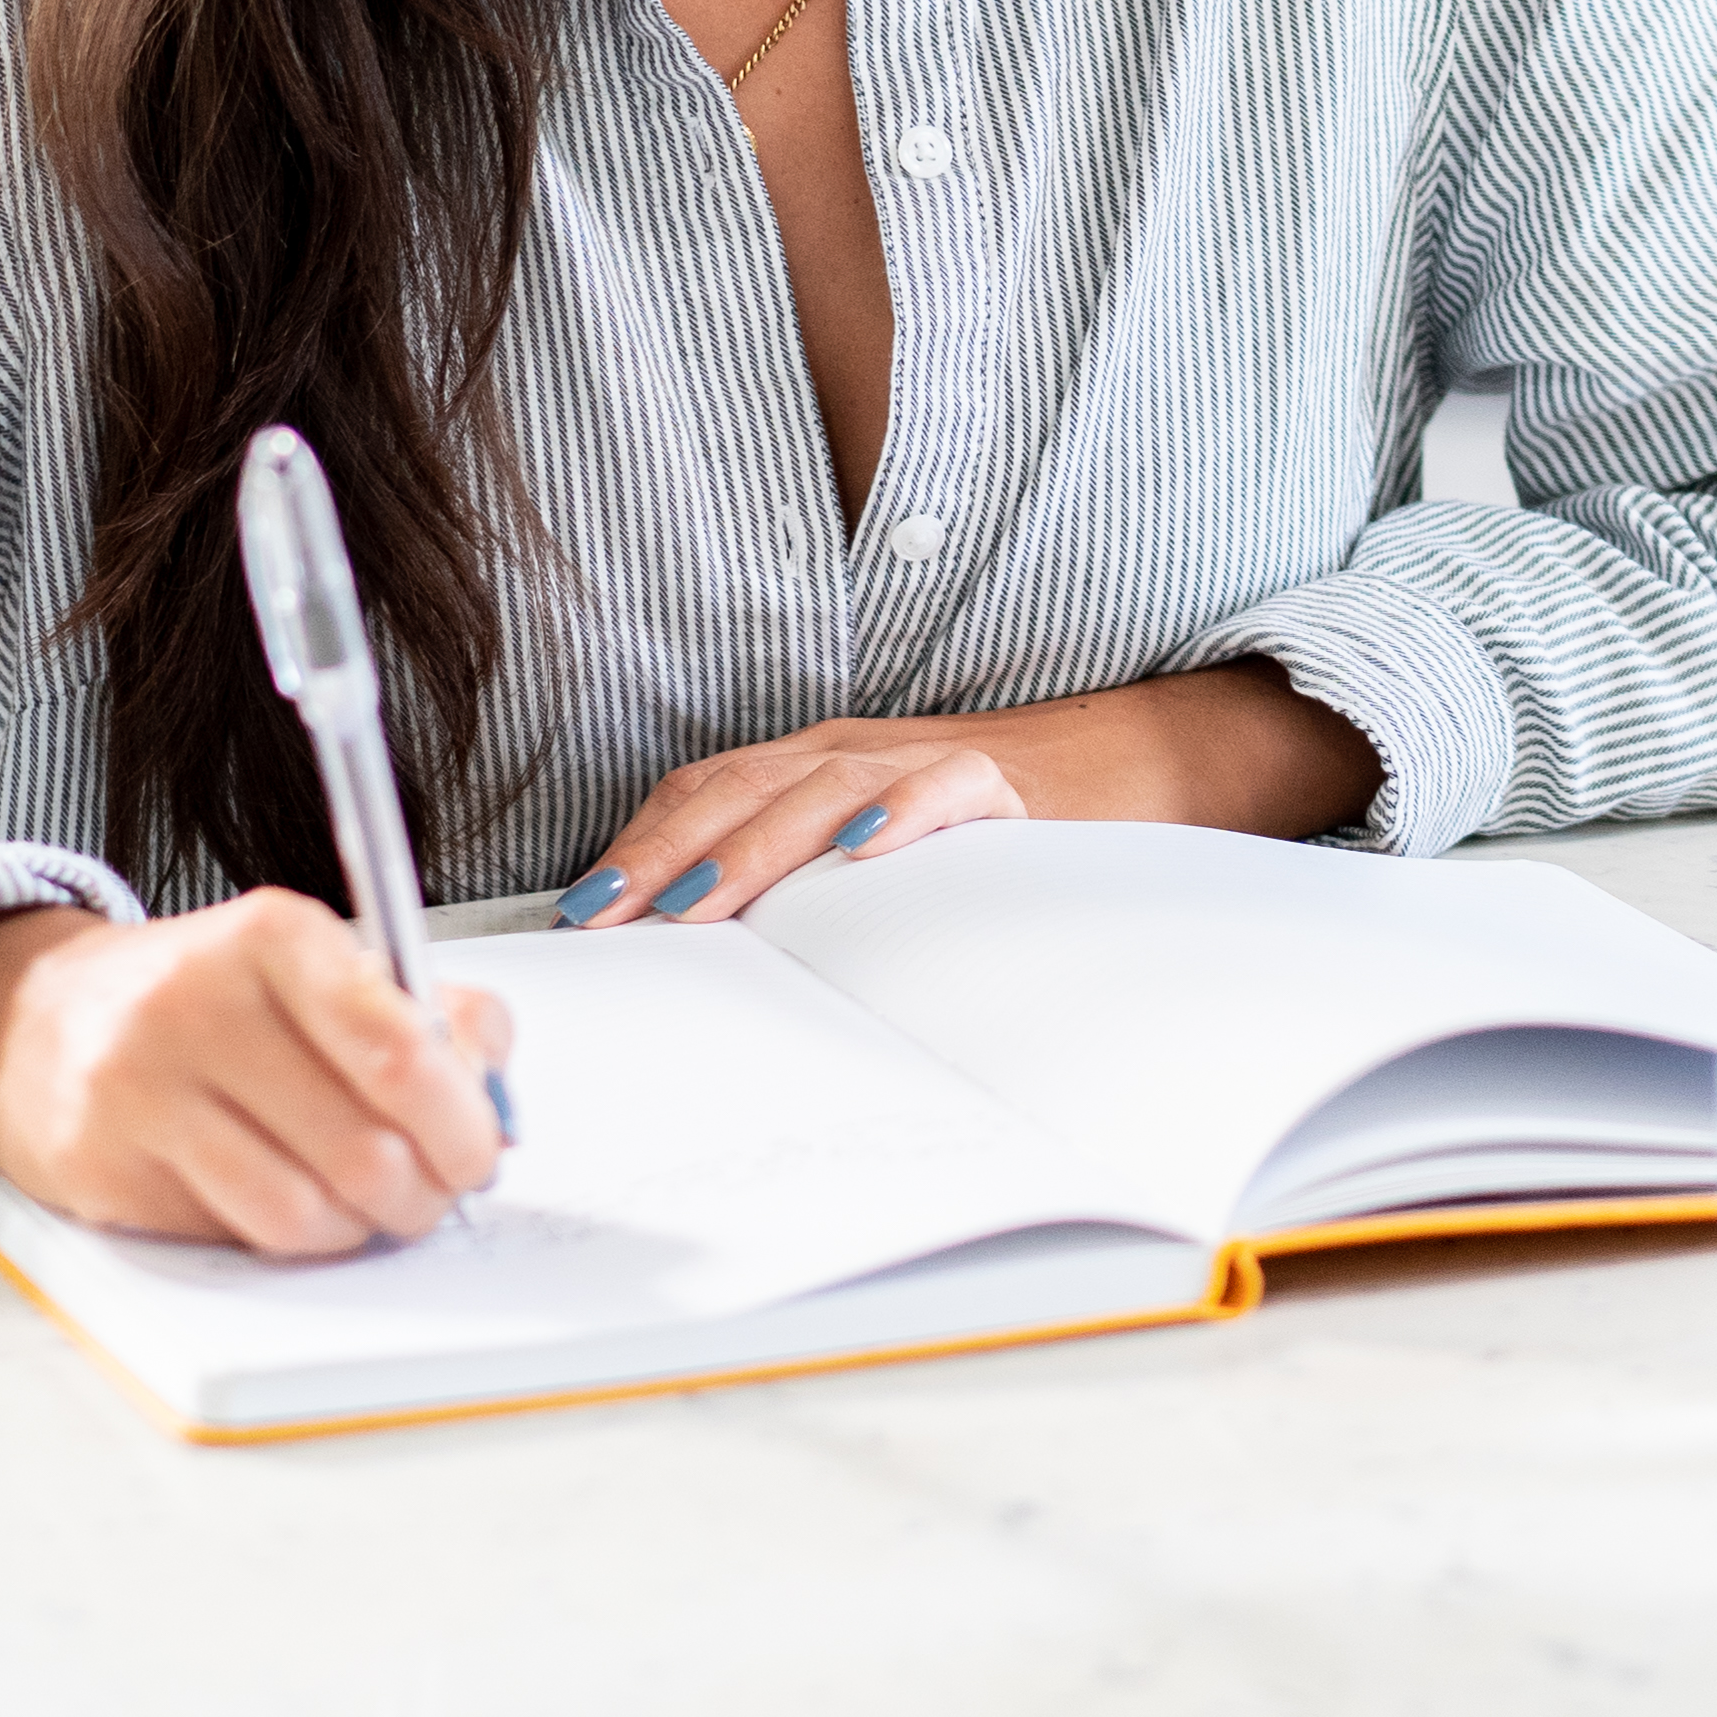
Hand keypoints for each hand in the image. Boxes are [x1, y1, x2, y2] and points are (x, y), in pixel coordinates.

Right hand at [0, 892, 511, 1258]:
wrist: (37, 1019)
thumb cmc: (209, 997)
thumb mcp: (319, 965)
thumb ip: (431, 1014)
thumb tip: (497, 1101)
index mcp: (272, 937)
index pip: (397, 1049)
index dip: (459, 1123)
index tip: (480, 1153)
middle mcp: (196, 1006)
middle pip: (360, 1147)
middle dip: (423, 1192)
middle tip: (435, 1194)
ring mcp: (139, 1092)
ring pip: (301, 1213)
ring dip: (358, 1229)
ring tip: (367, 1206)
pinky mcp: (103, 1167)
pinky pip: (235, 1236)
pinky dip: (288, 1239)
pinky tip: (293, 1205)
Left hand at [558, 658, 1375, 930]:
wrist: (1136, 768)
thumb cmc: (988, 835)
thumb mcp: (878, 860)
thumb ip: (802, 891)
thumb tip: (697, 964)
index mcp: (815, 768)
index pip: (705, 791)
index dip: (639, 844)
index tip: (580, 915)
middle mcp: (857, 751)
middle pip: (740, 785)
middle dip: (665, 851)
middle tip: (609, 919)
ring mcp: (927, 760)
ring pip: (822, 787)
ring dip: (752, 845)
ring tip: (698, 904)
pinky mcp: (1005, 784)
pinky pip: (947, 787)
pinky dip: (901, 814)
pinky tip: (862, 852)